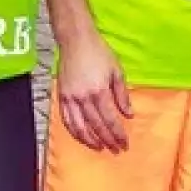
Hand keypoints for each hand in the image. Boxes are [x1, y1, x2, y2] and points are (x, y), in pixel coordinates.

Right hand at [56, 33, 132, 151]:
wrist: (76, 40)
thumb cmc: (99, 52)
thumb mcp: (117, 71)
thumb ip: (122, 94)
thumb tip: (129, 114)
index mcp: (100, 91)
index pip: (110, 119)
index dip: (118, 134)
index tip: (124, 144)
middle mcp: (83, 98)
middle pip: (96, 126)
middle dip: (107, 140)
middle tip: (116, 150)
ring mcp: (70, 98)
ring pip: (79, 127)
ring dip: (90, 140)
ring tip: (100, 148)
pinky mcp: (61, 96)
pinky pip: (66, 120)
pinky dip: (74, 132)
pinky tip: (82, 137)